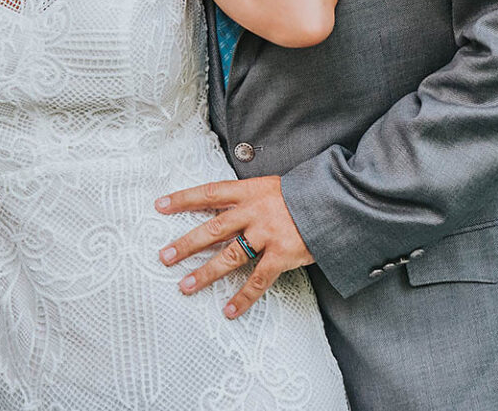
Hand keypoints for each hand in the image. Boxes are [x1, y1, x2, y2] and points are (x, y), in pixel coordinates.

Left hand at [155, 175, 313, 318]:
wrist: (338, 201)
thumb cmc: (306, 194)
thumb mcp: (274, 187)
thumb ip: (251, 198)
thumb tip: (226, 208)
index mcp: (250, 191)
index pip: (209, 193)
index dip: (183, 198)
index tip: (159, 205)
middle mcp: (254, 212)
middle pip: (213, 228)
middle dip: (186, 243)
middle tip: (165, 256)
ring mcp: (267, 234)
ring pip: (229, 256)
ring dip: (206, 273)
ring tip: (185, 286)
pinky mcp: (282, 255)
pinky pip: (258, 280)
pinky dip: (243, 297)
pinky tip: (229, 310)